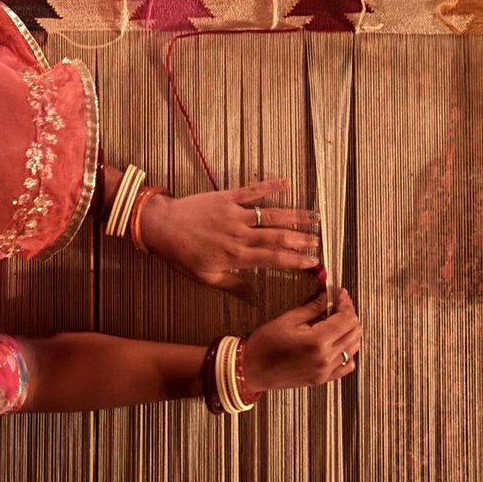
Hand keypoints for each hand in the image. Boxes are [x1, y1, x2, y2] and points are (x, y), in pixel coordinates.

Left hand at [138, 178, 319, 298]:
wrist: (163, 226)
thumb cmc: (182, 255)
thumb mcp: (206, 277)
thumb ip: (233, 286)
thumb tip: (254, 298)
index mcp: (236, 256)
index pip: (273, 258)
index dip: (296, 259)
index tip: (313, 262)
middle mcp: (240, 234)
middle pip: (278, 236)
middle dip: (301, 238)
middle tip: (319, 240)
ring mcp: (235, 214)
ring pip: (271, 214)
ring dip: (295, 215)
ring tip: (314, 216)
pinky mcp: (227, 197)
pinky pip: (253, 191)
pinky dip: (270, 186)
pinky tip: (287, 182)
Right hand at [240, 288, 361, 392]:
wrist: (251, 370)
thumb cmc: (264, 345)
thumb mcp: (287, 319)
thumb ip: (312, 307)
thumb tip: (327, 295)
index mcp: (317, 342)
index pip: (347, 319)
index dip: (346, 303)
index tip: (340, 293)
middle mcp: (325, 359)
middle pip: (354, 333)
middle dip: (350, 314)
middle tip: (339, 303)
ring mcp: (325, 371)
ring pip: (353, 348)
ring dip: (350, 331)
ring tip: (337, 320)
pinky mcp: (322, 379)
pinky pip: (347, 365)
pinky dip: (347, 351)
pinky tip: (337, 342)